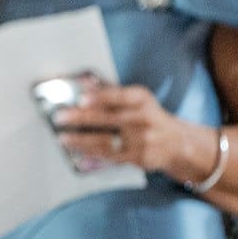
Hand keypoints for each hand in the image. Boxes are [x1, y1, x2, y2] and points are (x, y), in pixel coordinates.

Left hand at [54, 82, 180, 171]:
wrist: (177, 143)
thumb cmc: (149, 116)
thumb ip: (110, 90)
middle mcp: (143, 119)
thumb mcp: (137, 98)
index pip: (119, 96)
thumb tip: (84, 81)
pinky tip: (77, 150)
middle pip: (108, 118)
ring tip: (63, 138)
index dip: (100, 96)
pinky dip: (91, 153)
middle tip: (60, 117)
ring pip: (106, 140)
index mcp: (142, 99)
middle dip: (81, 118)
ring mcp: (141, 140)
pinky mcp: (138, 157)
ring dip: (81, 140)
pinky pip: (110, 156)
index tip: (82, 98)